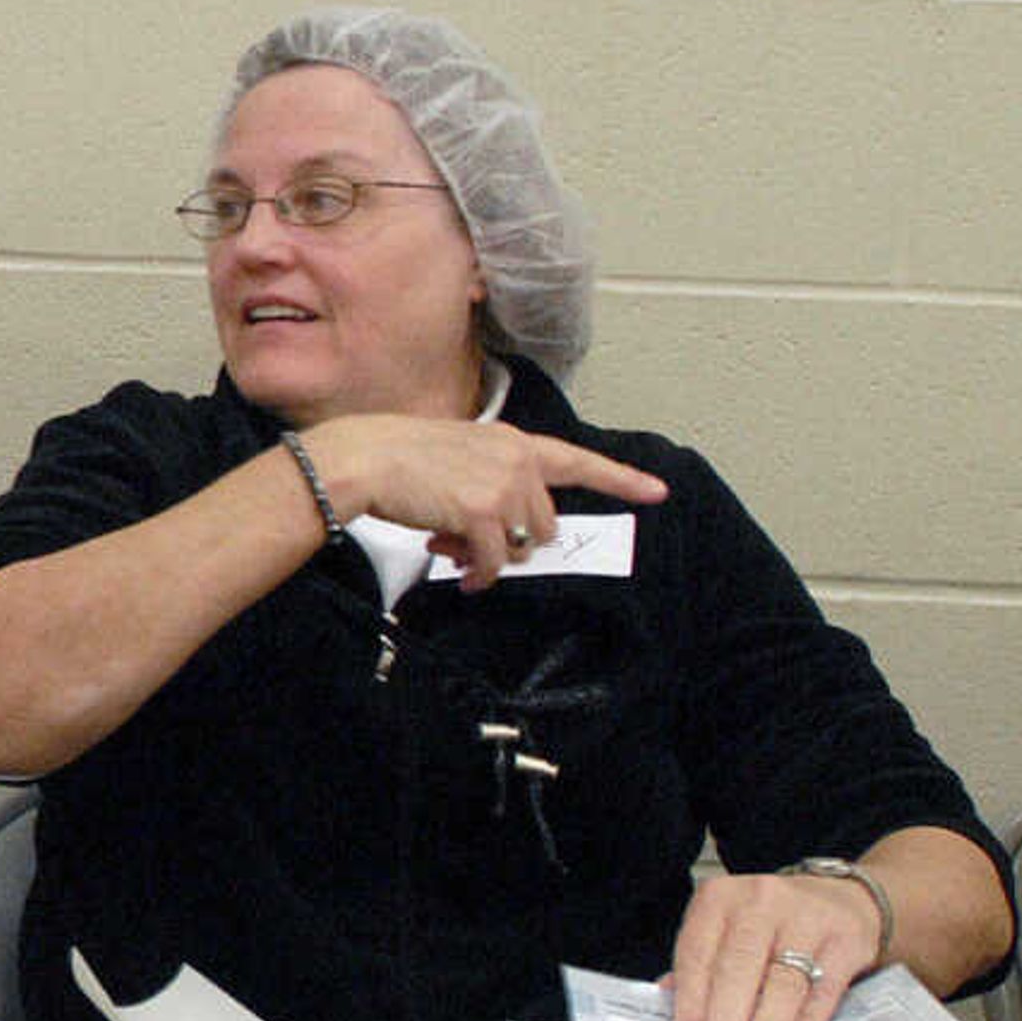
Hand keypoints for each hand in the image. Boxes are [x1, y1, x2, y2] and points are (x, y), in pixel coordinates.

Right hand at [293, 416, 668, 588]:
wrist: (364, 458)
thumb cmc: (397, 457)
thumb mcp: (458, 457)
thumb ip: (490, 484)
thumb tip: (498, 538)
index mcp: (514, 443)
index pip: (578, 462)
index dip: (621, 480)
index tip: (657, 491)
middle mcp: (518, 462)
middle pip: (545, 522)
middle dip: (513, 542)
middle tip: (468, 546)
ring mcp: (504, 488)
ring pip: (523, 546)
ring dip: (492, 559)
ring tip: (453, 553)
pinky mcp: (483, 516)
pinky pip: (496, 563)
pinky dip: (480, 577)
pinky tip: (460, 577)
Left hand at [666, 867, 884, 1020]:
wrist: (836, 900)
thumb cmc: (767, 924)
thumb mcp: (724, 930)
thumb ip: (699, 967)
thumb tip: (674, 1011)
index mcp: (718, 898)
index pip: (697, 955)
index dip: (691, 1003)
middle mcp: (761, 901)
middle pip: (737, 968)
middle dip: (726, 1019)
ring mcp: (807, 917)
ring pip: (782, 982)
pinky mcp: (846, 940)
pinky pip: (823, 990)